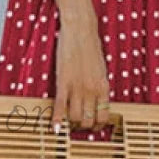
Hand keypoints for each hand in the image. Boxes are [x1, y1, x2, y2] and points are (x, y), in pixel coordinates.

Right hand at [50, 11, 111, 132]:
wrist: (80, 31)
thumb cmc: (91, 47)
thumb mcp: (101, 69)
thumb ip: (99, 86)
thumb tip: (98, 101)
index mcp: (103, 87)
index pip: (104, 116)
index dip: (97, 126)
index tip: (92, 127)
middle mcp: (92, 90)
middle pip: (88, 120)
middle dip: (82, 126)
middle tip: (78, 125)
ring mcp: (77, 87)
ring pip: (75, 117)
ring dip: (70, 123)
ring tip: (67, 123)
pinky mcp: (63, 82)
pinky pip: (60, 106)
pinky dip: (57, 119)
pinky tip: (54, 126)